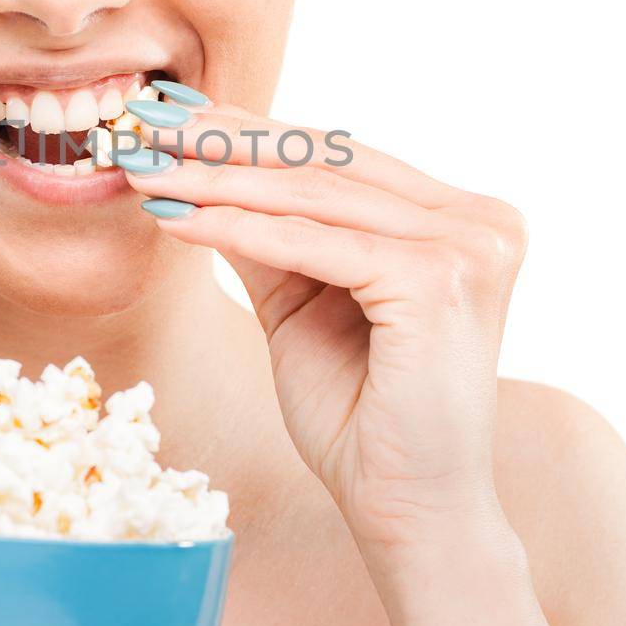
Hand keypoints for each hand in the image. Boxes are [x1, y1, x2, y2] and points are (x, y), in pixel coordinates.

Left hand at [125, 102, 527, 564]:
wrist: (405, 509)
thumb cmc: (359, 416)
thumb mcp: (299, 303)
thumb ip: (264, 234)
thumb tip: (191, 167)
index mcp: (459, 219)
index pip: (340, 157)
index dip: (251, 130)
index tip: (172, 116)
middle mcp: (480, 220)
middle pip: (327, 161)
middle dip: (225, 141)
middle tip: (145, 124)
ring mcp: (470, 246)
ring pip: (313, 194)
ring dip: (217, 178)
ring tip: (146, 171)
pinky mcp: (440, 279)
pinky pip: (314, 242)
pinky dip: (238, 228)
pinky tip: (177, 219)